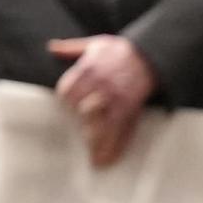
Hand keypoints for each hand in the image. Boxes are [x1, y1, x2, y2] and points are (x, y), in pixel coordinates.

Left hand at [49, 35, 156, 168]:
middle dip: (80, 123)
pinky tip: (107, 159)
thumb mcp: (97, 43)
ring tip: (93, 159)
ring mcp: (115, 99)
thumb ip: (72, 48)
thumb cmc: (121, 50)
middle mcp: (101, 86)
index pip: (67, 90)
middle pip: (82, 109)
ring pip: (100, 125)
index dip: (66, 102)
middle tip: (79, 136)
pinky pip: (119, 130)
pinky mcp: (128, 108)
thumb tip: (52, 48)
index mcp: (89, 69)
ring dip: (96, 142)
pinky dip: (113, 146)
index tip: (68, 109)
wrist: (150, 56)